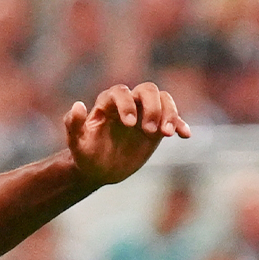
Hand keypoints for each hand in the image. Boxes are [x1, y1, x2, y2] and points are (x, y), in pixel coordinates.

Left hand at [64, 82, 190, 186]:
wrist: (100, 169)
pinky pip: (172, 118)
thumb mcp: (76, 144)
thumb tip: (78, 105)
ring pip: (163, 99)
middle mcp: (128, 103)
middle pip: (147, 90)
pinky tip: (185, 135)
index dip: (126, 105)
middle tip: (150, 131)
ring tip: (166, 134)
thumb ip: (74, 125)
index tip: (130, 124)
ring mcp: (145, 113)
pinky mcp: (157, 126)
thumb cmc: (86, 154)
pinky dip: (180, 124)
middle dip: (152, 107)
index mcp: (107, 104)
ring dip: (168, 113)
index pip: (120, 93)